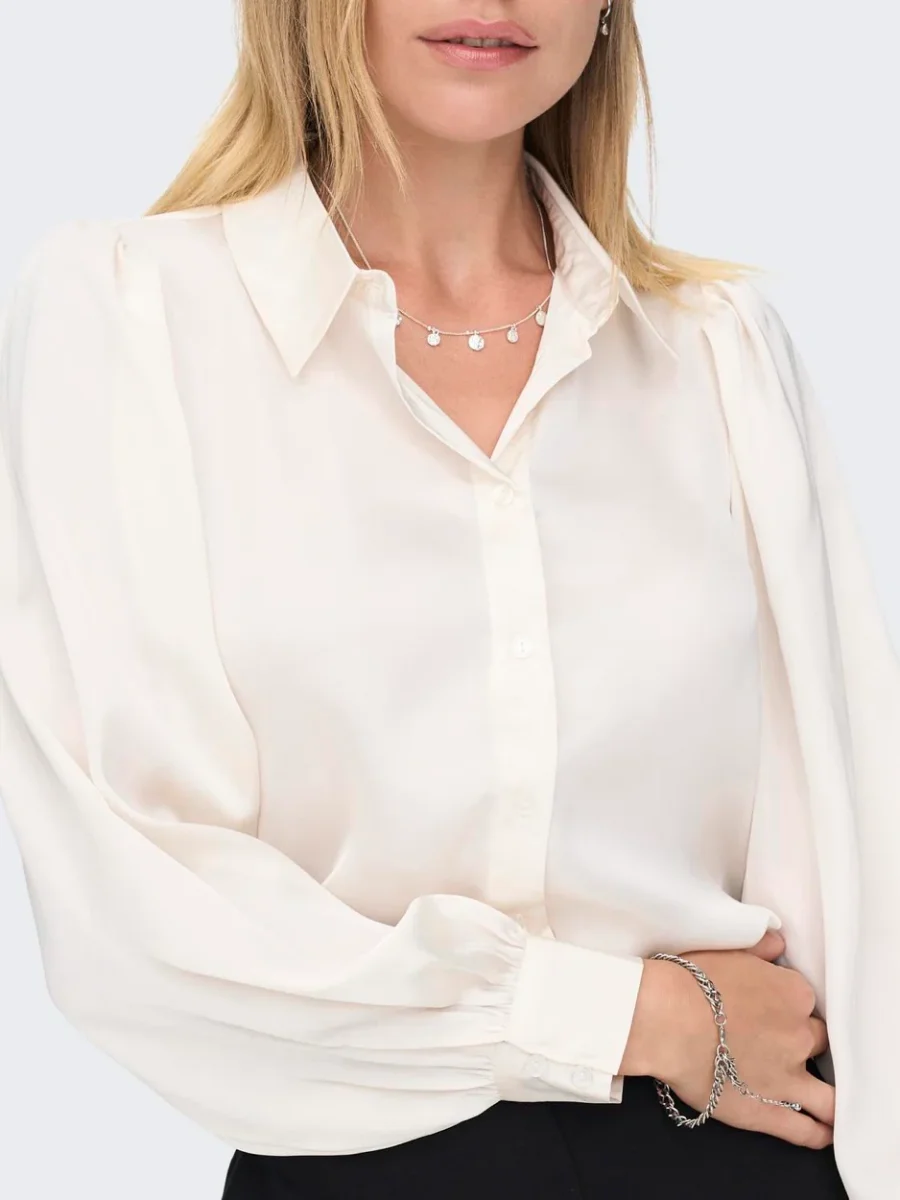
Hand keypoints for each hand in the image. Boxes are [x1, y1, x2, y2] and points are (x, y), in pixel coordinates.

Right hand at [620, 930, 834, 1147]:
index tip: (772, 1007)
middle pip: (815, 1039)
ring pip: (826, 1093)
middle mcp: (799, 1035)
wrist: (666, 1018)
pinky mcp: (767, 1111)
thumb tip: (779, 946)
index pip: (802, 1000)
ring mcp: (788, 1076)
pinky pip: (804, 1130)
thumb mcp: (729, 951)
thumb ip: (762, 949)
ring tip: (827, 1102)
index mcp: (793, 994)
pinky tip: (822, 1131)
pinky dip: (817, 1132)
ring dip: (829, 1097)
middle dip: (802, 1040)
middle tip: (780, 1042)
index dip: (787, 1005)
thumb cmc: (691, 980)